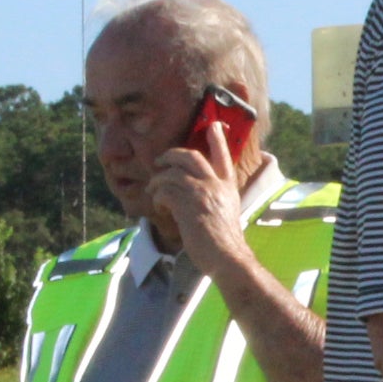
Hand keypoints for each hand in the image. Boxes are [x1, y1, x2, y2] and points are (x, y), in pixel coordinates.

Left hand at [150, 123, 248, 276]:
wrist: (228, 256)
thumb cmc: (225, 240)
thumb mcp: (227, 211)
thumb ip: (215, 196)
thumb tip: (192, 191)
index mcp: (227, 186)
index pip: (222, 156)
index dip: (217, 139)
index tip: (213, 125)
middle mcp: (215, 185)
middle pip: (190, 155)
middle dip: (170, 155)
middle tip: (160, 162)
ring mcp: (201, 193)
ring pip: (171, 173)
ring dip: (158, 181)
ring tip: (155, 192)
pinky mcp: (187, 205)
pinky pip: (164, 191)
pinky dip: (158, 198)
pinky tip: (162, 208)